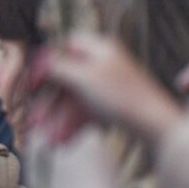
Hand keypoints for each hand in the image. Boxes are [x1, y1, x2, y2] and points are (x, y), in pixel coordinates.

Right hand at [31, 33, 180, 144]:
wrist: (155, 125)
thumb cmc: (122, 97)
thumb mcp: (83, 78)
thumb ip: (57, 66)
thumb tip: (40, 59)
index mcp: (100, 48)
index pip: (65, 47)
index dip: (46, 64)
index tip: (33, 83)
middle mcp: (104, 63)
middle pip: (67, 78)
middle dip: (50, 103)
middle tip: (36, 121)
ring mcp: (108, 84)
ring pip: (74, 99)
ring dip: (59, 119)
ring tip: (49, 139)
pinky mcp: (113, 104)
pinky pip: (86, 111)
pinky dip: (74, 124)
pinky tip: (64, 141)